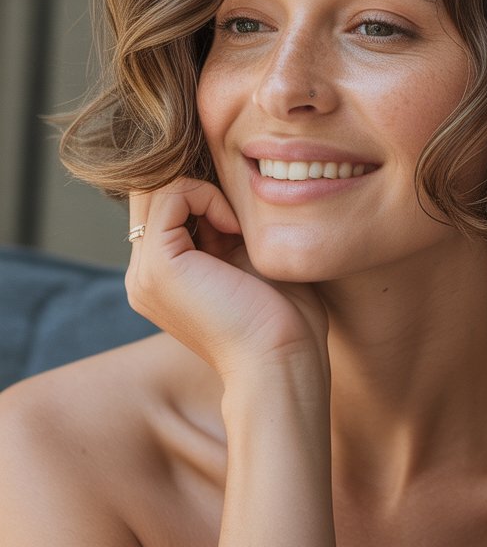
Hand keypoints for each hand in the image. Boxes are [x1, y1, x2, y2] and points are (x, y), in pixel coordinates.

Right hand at [125, 177, 330, 383]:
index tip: (243, 215)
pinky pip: (169, 194)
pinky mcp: (159, 267)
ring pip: (155, 187)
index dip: (202, 193)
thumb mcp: (249, 261)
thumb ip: (227, 229)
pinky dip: (206, 196)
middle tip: (240, 211)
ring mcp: (145, 273)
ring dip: (203, 190)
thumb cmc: (282, 321)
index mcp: (163, 277)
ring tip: (238, 224)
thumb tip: (225, 181)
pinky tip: (234, 227)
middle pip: (152, 193)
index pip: (163, 206)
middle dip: (198, 185)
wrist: (281, 365)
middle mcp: (144, 275)